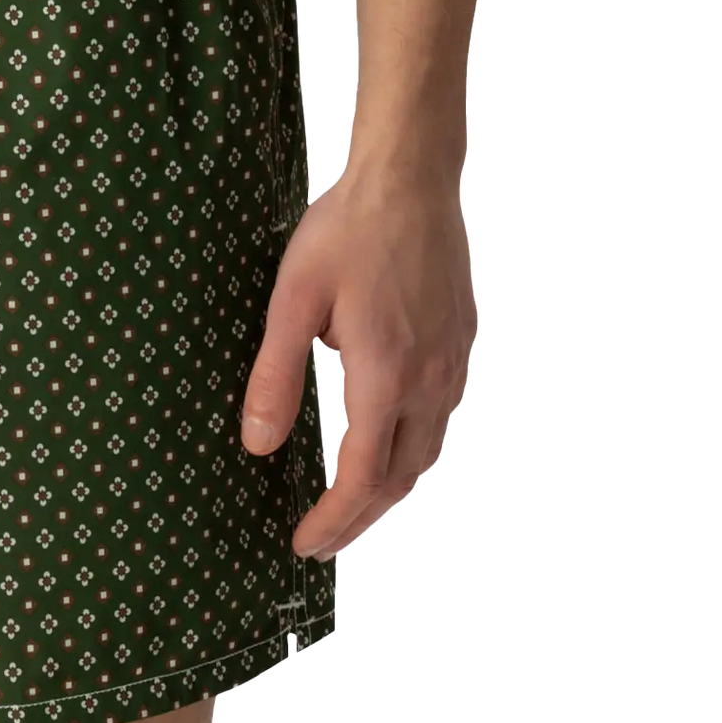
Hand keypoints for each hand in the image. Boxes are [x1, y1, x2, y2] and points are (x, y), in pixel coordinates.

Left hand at [240, 156, 478, 560]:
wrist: (410, 177)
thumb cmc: (346, 231)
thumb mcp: (293, 298)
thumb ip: (276, 375)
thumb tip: (258, 447)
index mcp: (385, 377)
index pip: (363, 479)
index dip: (334, 521)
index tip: (303, 545)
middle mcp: (431, 381)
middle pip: (402, 478)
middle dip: (363, 517)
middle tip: (323, 536)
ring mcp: (455, 362)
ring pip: (428, 450)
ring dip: (391, 484)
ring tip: (351, 499)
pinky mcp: (464, 341)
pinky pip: (441, 414)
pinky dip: (411, 445)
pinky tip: (385, 435)